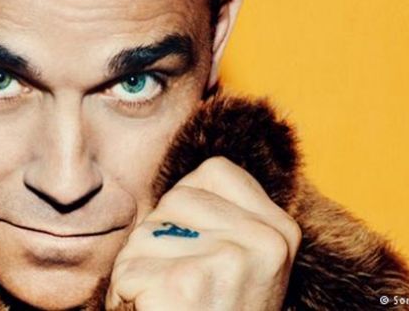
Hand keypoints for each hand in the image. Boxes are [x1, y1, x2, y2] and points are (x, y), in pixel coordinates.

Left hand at [106, 156, 300, 309]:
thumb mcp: (233, 258)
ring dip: (141, 273)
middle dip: (159, 246)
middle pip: (170, 203)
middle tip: (183, 291)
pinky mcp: (189, 285)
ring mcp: (232, 261)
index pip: (208, 175)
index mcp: (281, 227)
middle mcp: (267, 240)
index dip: (184, 216)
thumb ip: (218, 213)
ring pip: (144, 236)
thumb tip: (197, 117)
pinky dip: (128, 297)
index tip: (202, 261)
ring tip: (171, 305)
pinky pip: (128, 271)